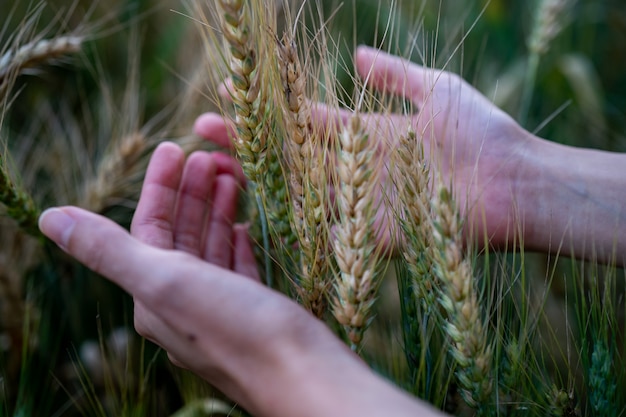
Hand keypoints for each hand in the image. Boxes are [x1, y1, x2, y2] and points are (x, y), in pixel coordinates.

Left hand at [37, 143, 328, 411]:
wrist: (301, 373)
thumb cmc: (235, 327)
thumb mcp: (164, 281)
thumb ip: (108, 250)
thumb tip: (49, 218)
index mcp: (155, 296)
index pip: (149, 228)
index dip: (159, 186)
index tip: (176, 147)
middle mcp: (184, 303)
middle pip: (181, 235)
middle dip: (192, 193)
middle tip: (210, 156)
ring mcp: (222, 308)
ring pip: (212, 248)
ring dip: (217, 211)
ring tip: (232, 176)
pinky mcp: (254, 312)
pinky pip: (238, 269)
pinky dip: (237, 244)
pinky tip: (243, 226)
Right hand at [197, 46, 534, 251]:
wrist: (518, 184)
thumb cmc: (483, 132)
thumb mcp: (437, 89)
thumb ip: (394, 75)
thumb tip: (357, 52)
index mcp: (364, 133)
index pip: (303, 120)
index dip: (268, 110)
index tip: (227, 94)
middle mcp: (354, 171)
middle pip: (289, 157)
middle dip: (246, 144)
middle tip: (200, 133)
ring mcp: (359, 205)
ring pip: (297, 194)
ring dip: (256, 183)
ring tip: (212, 170)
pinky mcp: (371, 239)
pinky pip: (325, 237)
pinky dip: (292, 229)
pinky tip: (250, 220)